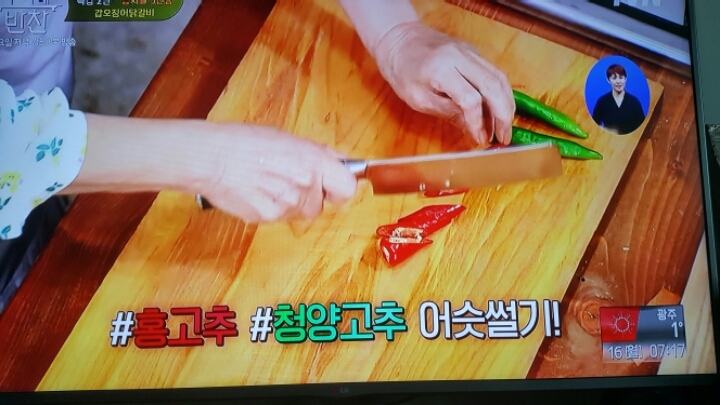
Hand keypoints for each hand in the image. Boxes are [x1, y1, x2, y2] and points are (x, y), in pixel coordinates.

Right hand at [200, 124, 356, 222]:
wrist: (211, 157)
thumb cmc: (244, 142)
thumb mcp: (287, 138)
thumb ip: (316, 154)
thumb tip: (338, 161)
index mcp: (313, 160)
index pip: (347, 187)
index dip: (339, 189)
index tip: (331, 187)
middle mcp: (305, 183)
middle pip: (320, 204)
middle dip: (308, 196)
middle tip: (286, 180)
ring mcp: (288, 203)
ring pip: (299, 212)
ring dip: (289, 203)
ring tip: (267, 184)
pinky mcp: (269, 217)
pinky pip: (279, 218)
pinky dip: (270, 209)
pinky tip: (256, 192)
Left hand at [371, 21, 514, 147]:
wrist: (399, 38)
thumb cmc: (402, 70)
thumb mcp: (417, 99)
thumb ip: (447, 111)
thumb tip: (472, 129)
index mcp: (441, 69)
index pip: (470, 99)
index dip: (477, 122)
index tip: (479, 140)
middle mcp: (461, 56)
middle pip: (493, 86)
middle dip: (503, 115)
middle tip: (503, 138)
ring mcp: (470, 52)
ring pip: (499, 78)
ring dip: (506, 105)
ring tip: (504, 128)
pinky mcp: (475, 53)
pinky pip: (494, 73)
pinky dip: (500, 94)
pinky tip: (498, 111)